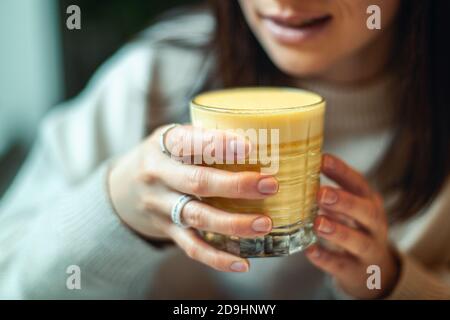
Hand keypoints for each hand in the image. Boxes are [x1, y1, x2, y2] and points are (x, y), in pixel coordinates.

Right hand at [108, 124, 277, 272]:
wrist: (124, 187)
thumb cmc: (165, 156)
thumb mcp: (175, 137)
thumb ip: (205, 137)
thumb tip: (261, 140)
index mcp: (163, 144)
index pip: (189, 142)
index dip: (218, 144)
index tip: (248, 147)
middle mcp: (158, 175)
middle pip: (197, 182)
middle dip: (235, 186)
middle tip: (270, 186)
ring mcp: (160, 205)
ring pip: (197, 216)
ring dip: (233, 223)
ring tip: (264, 223)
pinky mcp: (166, 230)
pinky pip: (191, 246)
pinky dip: (216, 258)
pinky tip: (242, 263)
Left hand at [305, 154, 399, 298]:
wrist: (376, 271)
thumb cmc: (353, 229)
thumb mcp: (349, 209)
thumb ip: (328, 194)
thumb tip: (293, 171)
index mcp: (369, 203)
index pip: (359, 184)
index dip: (342, 172)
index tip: (323, 159)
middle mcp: (374, 225)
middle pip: (366, 211)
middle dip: (344, 201)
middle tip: (321, 192)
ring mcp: (369, 250)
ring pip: (358, 241)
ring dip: (338, 231)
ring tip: (318, 223)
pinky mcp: (357, 272)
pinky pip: (342, 266)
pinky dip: (326, 259)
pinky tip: (310, 251)